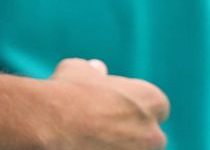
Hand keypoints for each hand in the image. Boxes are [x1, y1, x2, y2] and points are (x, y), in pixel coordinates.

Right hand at [36, 58, 168, 149]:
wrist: (51, 123)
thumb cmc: (67, 92)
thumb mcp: (79, 70)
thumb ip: (94, 71)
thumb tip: (97, 68)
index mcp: (151, 99)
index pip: (158, 107)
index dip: (137, 108)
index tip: (118, 110)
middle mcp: (153, 132)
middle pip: (152, 138)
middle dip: (135, 135)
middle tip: (108, 131)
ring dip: (121, 148)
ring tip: (93, 142)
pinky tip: (84, 147)